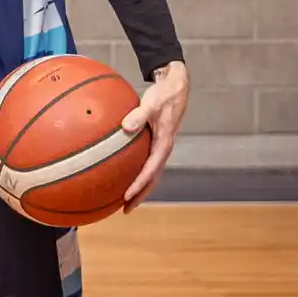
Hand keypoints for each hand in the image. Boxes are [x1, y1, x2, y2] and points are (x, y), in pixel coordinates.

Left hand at [119, 60, 188, 212]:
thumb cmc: (163, 95)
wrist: (175, 87)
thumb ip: (139, 115)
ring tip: (123, 200)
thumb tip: (125, 127)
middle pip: (152, 179)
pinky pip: (146, 162)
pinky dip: (136, 172)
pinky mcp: (156, 142)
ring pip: (150, 173)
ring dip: (139, 188)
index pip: (151, 170)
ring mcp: (160, 147)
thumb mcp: (151, 103)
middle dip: (140, 195)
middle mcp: (163, 149)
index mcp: (164, 143)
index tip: (126, 196)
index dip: (139, 184)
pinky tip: (122, 173)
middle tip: (125, 209)